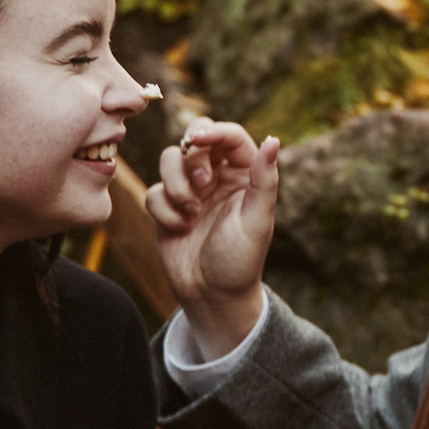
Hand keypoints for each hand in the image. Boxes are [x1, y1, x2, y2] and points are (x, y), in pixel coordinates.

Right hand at [147, 118, 278, 359]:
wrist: (212, 296)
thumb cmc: (240, 261)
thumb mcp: (257, 222)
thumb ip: (264, 181)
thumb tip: (274, 140)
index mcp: (245, 174)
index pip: (230, 136)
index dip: (213, 131)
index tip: (197, 140)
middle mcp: (217, 176)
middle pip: (194, 139)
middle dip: (192, 158)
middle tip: (202, 186)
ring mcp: (190, 190)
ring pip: (169, 159)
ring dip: (176, 184)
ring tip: (190, 215)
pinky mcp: (167, 206)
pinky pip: (154, 190)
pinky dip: (163, 208)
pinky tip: (179, 229)